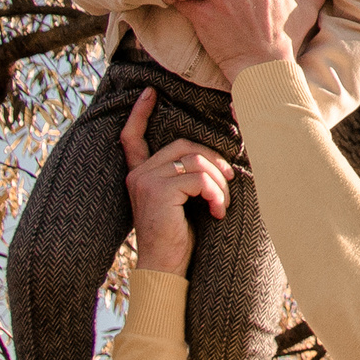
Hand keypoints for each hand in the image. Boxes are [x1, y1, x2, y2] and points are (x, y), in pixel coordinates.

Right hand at [120, 90, 232, 273]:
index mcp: (141, 174)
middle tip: (228, 179)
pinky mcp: (158, 191)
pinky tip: (217, 211)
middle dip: (213, 160)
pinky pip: (198, 178)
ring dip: (218, 182)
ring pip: (195, 162)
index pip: (131, 138)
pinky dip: (215, 193)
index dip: (139, 113)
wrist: (165, 267)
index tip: (149, 92)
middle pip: (184, 146)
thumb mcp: (182, 200)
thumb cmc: (179, 237)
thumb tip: (216, 160)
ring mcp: (145, 181)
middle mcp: (138, 174)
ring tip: (221, 204)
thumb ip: (186, 177)